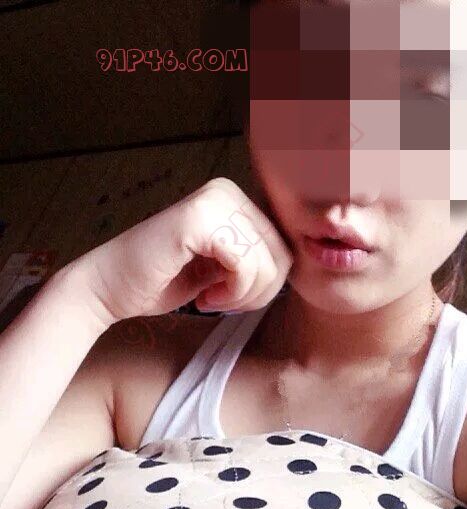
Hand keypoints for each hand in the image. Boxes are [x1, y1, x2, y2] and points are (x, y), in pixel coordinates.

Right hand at [72, 177, 292, 326]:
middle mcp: (227, 191)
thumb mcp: (223, 268)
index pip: (284, 247)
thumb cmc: (163, 282)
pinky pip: (246, 264)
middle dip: (259, 293)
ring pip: (268, 262)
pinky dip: (232, 292)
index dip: (267, 286)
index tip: (233, 297)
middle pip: (282, 254)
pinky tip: (206, 297)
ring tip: (213, 300)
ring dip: (244, 296)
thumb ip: (256, 258)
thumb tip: (300, 262)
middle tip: (224, 303)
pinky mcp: (200, 218)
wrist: (110, 288)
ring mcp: (214, 200)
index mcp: (236, 200)